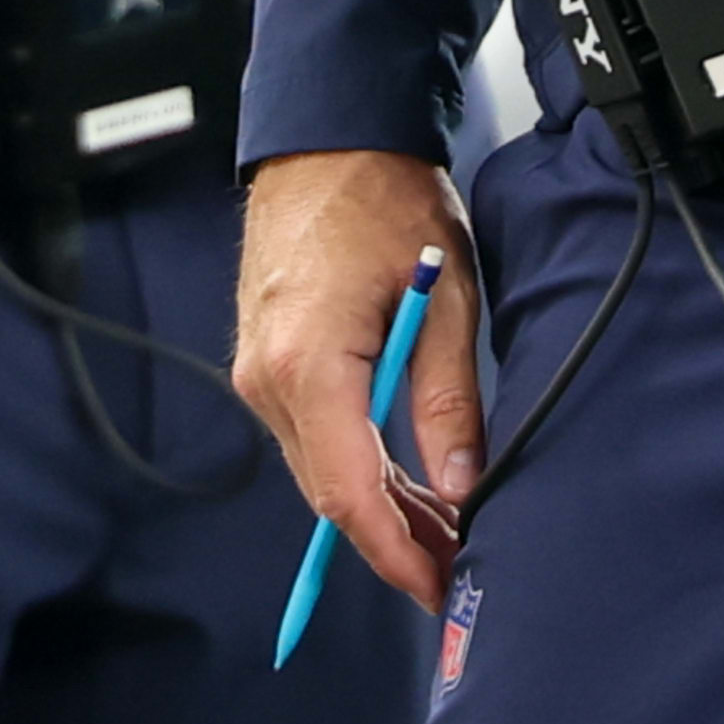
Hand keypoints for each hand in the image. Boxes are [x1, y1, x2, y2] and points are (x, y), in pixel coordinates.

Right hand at [236, 149, 484, 613]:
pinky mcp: (267, 364)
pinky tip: (405, 481)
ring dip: (380, 505)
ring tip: (445, 529)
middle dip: (394, 539)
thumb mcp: (447, 292)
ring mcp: (259, 374)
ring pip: (322, 469)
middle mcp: (268, 381)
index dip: (393, 551)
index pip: (349, 492)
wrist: (329, 138)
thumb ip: (448, 395)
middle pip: (331, 492)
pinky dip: (359, 465)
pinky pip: (313, 436)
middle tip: (455, 568)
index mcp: (308, 364)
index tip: (434, 586)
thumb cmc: (388, 197)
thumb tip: (464, 482)